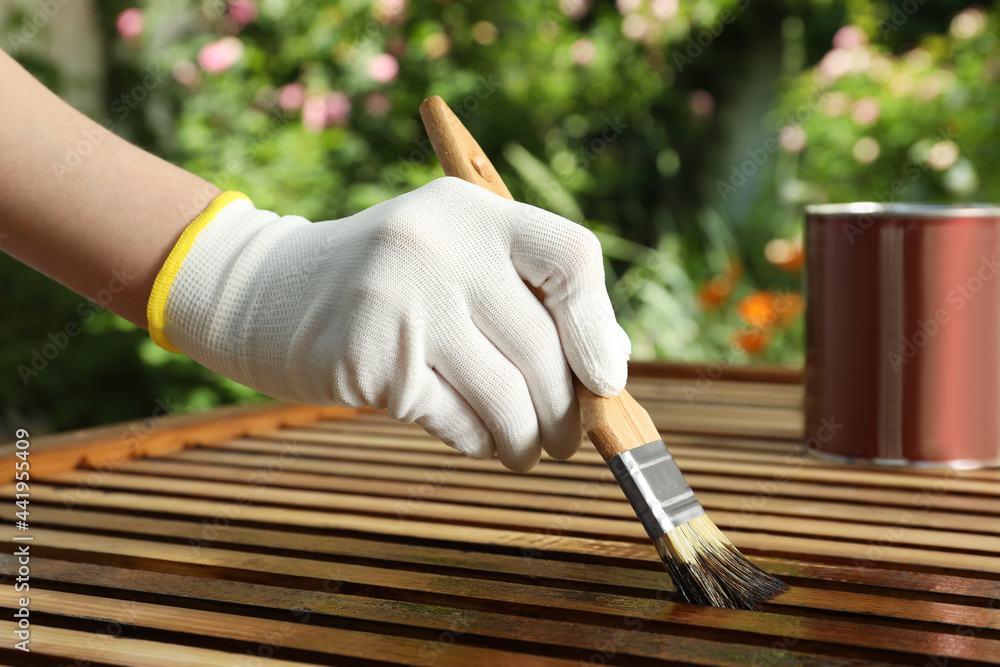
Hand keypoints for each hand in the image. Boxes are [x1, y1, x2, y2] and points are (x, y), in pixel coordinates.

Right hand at [149, 177, 630, 470]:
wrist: (270, 290)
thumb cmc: (389, 280)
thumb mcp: (457, 257)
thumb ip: (531, 296)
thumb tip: (610, 363)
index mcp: (473, 211)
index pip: (571, 259)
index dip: (599, 326)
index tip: (604, 377)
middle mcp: (437, 248)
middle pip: (541, 348)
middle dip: (566, 411)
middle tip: (567, 438)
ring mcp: (399, 304)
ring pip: (505, 396)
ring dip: (528, 438)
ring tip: (529, 450)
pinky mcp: (368, 362)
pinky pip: (455, 421)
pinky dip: (478, 440)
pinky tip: (478, 437)